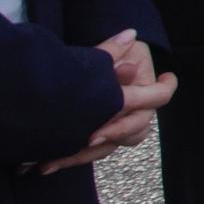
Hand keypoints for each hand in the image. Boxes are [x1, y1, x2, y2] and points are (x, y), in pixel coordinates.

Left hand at [41, 31, 176, 173]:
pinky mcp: (99, 138)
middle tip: (89, 138)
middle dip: (112, 133)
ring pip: (108, 148)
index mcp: (145, 89)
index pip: (158, 95)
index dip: (150, 98)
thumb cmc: (110, 56)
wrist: (93, 69)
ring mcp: (118, 128)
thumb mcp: (110, 51)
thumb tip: (129, 37)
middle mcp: (137, 113)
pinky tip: (45, 166)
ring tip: (51, 162)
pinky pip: (90, 153)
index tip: (124, 105)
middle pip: (134, 131)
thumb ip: (114, 52)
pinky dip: (69, 159)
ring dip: (81, 155)